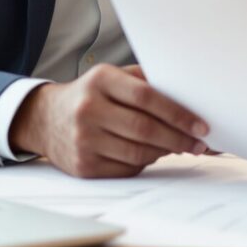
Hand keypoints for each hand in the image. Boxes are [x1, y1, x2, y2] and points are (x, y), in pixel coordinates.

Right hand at [9, 64, 209, 177]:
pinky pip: (126, 169)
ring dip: (165, 152)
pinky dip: (145, 163)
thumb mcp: (113, 78)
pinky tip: (153, 155)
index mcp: (101, 80)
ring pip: (138, 153)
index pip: (147, 97)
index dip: (178, 113)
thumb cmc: (91, 95)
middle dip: (179, 138)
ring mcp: (84, 140)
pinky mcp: (83, 165)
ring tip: (181, 147)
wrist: (46, 119)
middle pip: (145, 129)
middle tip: (199, 143)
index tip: (200, 125)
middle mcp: (89, 109)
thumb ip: (147, 82)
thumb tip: (191, 101)